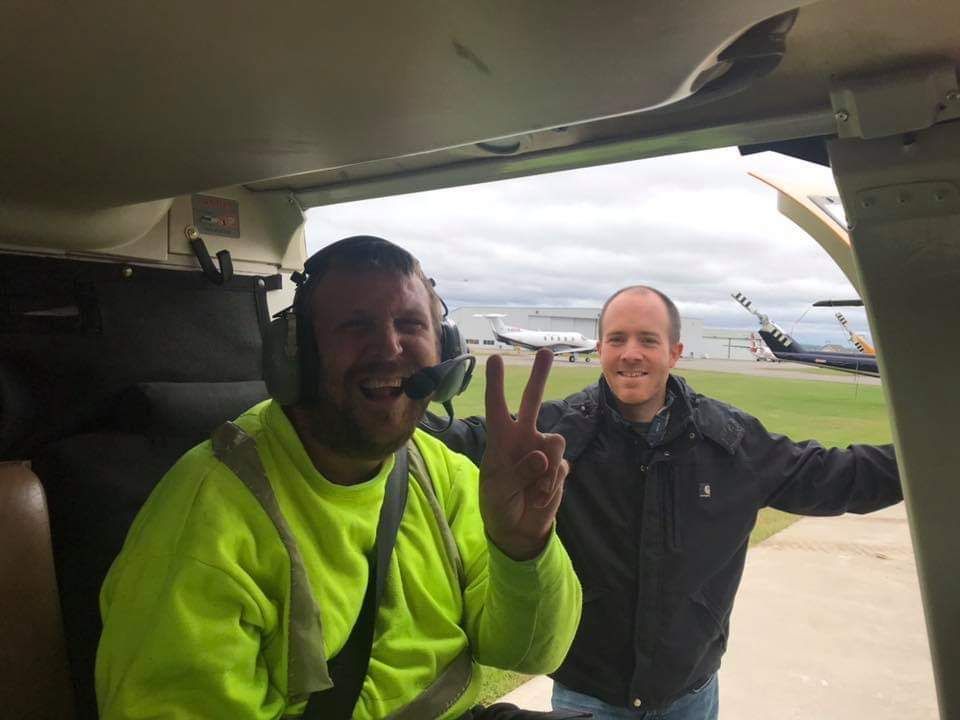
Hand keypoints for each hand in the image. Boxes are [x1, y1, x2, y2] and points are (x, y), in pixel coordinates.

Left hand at [480, 349, 568, 560]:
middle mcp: (523, 437)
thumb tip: (543, 455)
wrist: (518, 528)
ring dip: (546, 466)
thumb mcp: (498, 490)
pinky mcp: (559, 467)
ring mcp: (543, 451)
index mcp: (500, 439)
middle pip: (532, 401)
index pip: (497, 406)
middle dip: (539, 377)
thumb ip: (518, 471)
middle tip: (546, 351)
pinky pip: (560, 468)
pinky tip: (539, 498)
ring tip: (534, 488)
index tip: (494, 358)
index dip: (496, 383)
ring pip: (555, 439)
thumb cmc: (498, 503)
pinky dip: (550, 485)